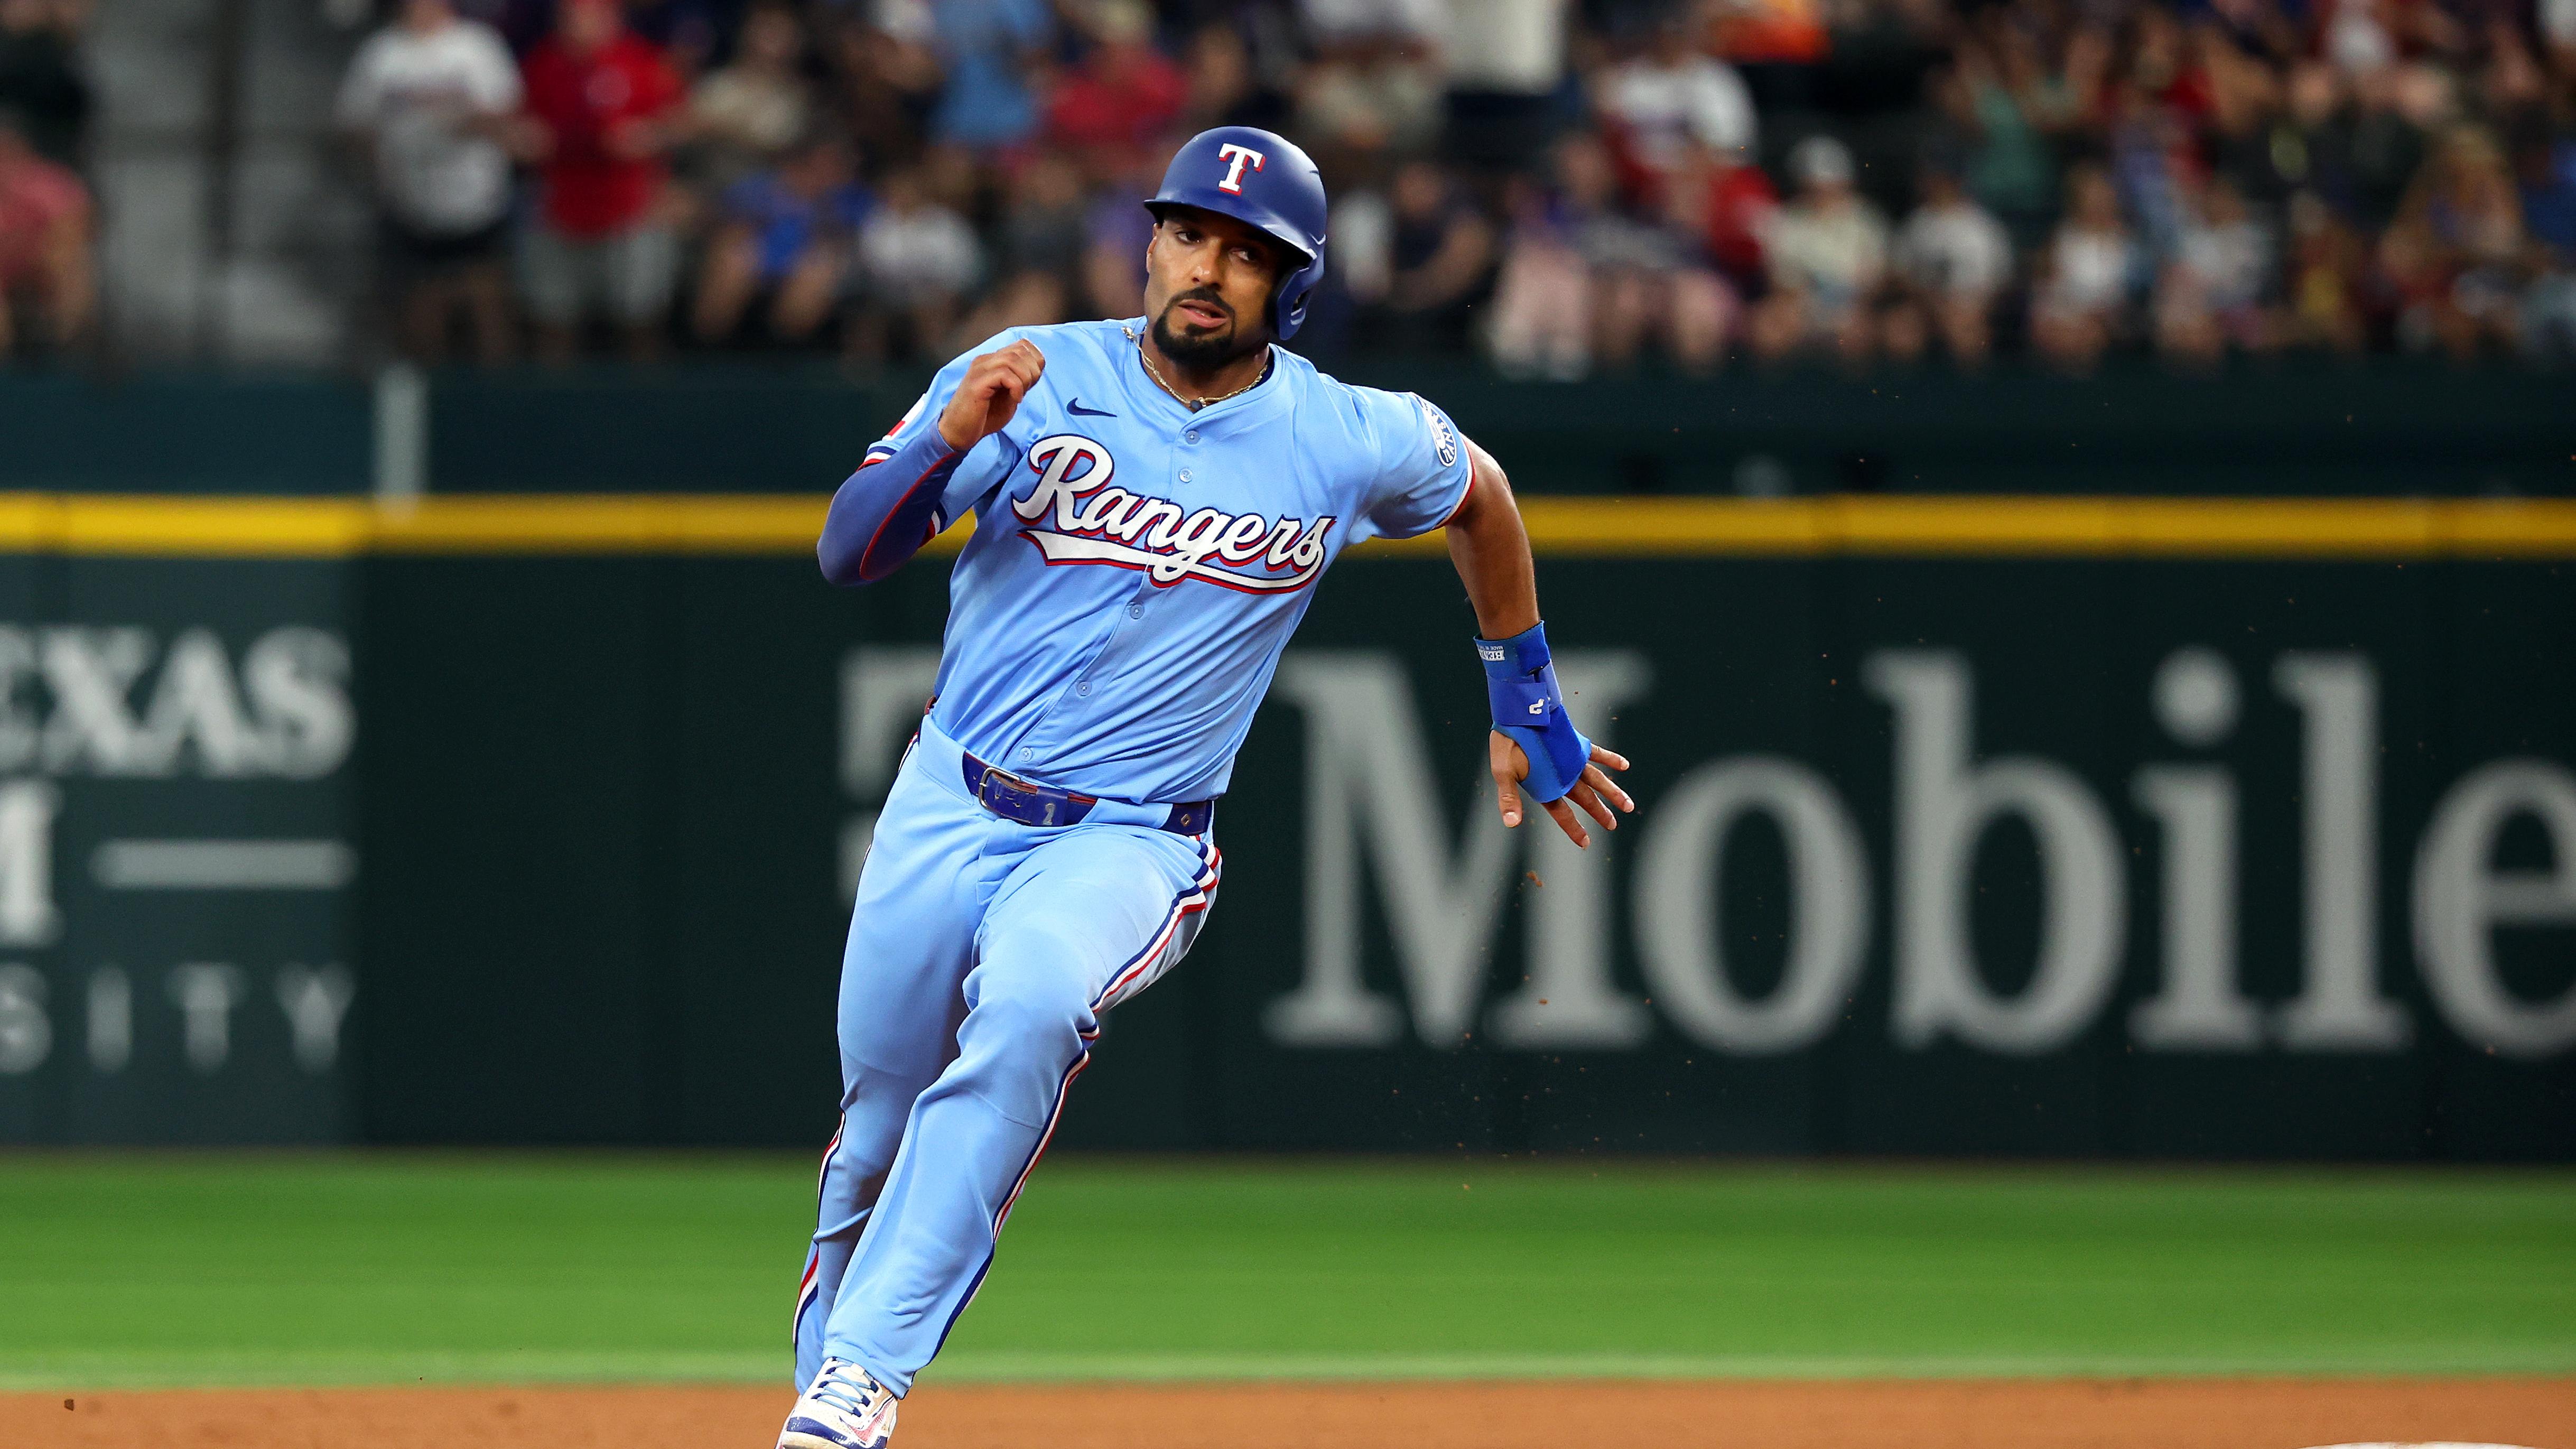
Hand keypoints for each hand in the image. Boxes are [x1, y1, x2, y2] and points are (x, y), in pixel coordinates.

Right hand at [937, 340, 1045, 449]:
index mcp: (992, 362)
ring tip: (1020, 395)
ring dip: (1025, 378)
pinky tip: (1015, 400)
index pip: (1022, 345)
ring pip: (1013, 359)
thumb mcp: (1008, 396)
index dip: (1035, 361)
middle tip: (1028, 389)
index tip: (1033, 382)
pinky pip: (1004, 374)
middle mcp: (985, 361)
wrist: (958, 433)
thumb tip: (1036, 370)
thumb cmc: (983, 417)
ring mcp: (979, 370)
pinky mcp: (977, 383)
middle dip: (1033, 370)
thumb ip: (1019, 381)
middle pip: (1020, 349)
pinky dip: (1016, 387)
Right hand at [1490, 733, 1632, 848]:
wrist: (1516, 713)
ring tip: (1628, 805)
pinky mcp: (1575, 744)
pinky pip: (1596, 753)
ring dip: (1612, 790)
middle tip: (1612, 825)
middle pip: (1584, 798)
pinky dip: (1610, 759)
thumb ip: (1509, 798)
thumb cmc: (1507, 743)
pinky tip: (1625, 765)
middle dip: (1599, 811)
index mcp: (1544, 787)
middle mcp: (1561, 776)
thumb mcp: (1504, 773)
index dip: (1573, 828)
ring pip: (1596, 780)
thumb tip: (1511, 824)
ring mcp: (1570, 761)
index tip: (1585, 843)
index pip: (1561, 812)